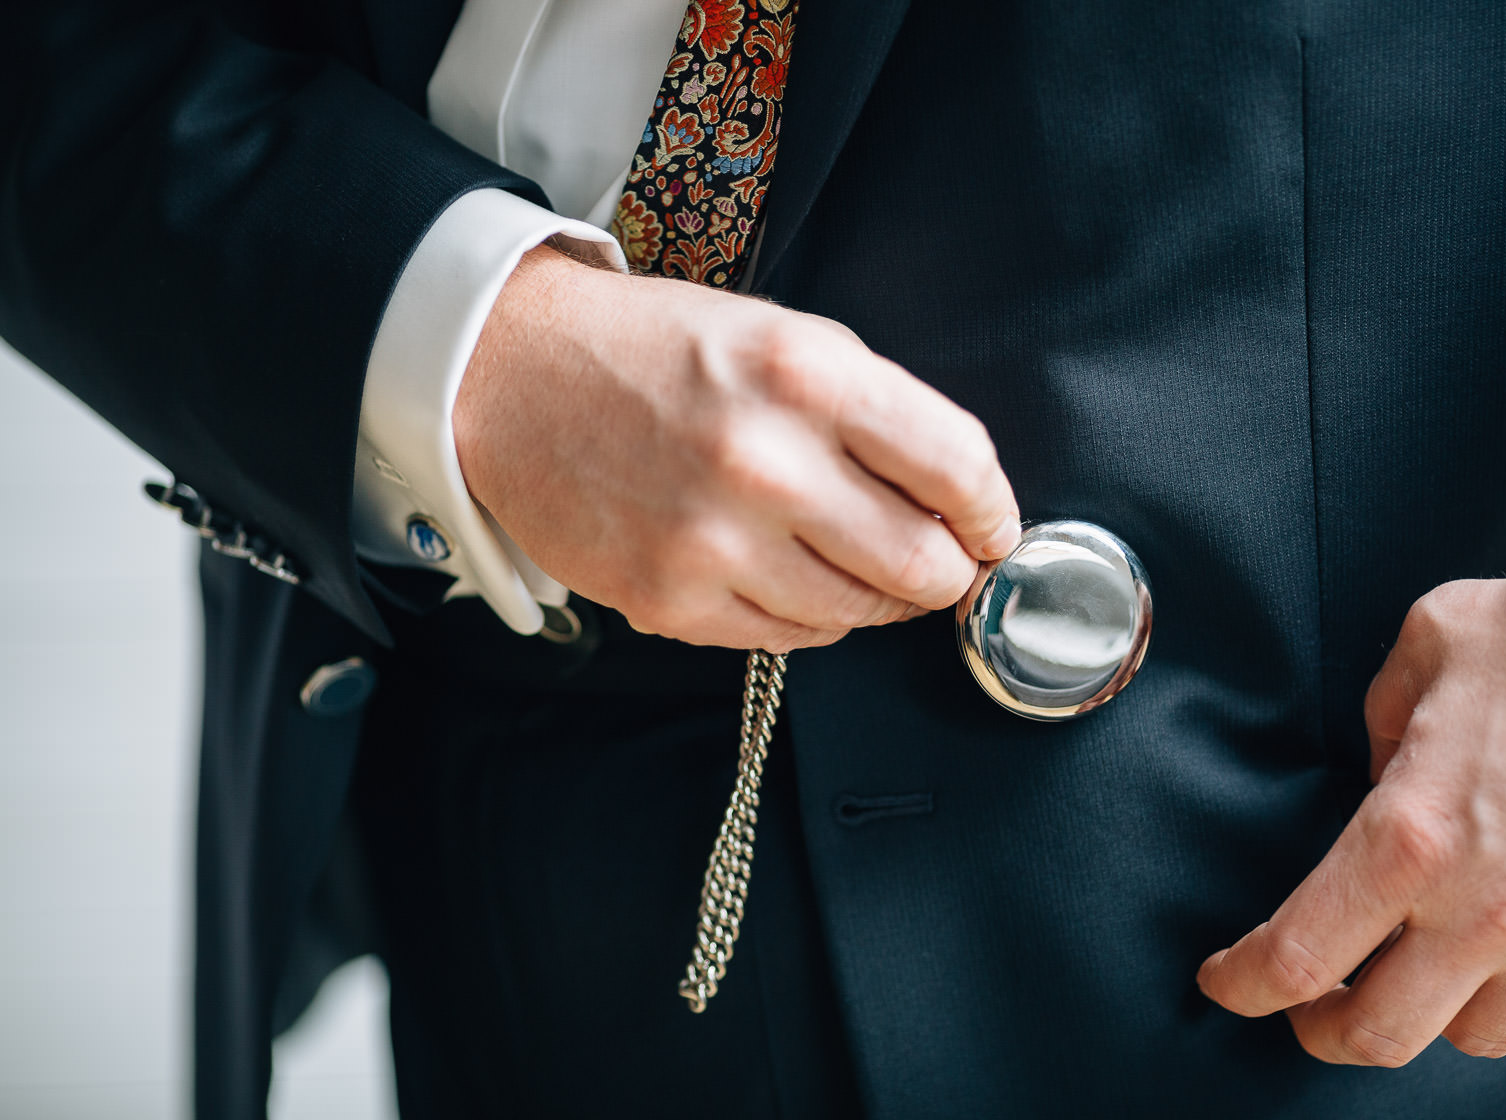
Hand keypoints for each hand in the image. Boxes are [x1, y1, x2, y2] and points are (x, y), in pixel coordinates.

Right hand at [453, 246, 1020, 650]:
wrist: (512, 376)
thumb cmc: (658, 352)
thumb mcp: (783, 337)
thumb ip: (876, 413)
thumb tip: (959, 502)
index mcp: (807, 374)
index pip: (957, 467)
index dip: (993, 511)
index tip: (993, 529)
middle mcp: (765, 461)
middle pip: (922, 564)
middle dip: (946, 570)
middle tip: (937, 560)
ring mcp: (714, 541)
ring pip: (857, 614)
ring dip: (873, 596)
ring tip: (844, 556)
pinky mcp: (670, 601)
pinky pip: (787, 640)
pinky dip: (805, 615)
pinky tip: (781, 571)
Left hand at [1197, 578, 1505, 1064]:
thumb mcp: (1425, 652)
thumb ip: (1379, 724)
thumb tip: (1377, 772)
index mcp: (1410, 836)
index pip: (1300, 956)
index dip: (1244, 983)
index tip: (1224, 981)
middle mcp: (1483, 908)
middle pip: (1378, 1035)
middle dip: (1321, 1031)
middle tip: (1302, 1004)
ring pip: (1469, 1036)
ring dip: (1421, 1014)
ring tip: (1399, 972)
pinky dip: (1504, 984)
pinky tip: (1487, 940)